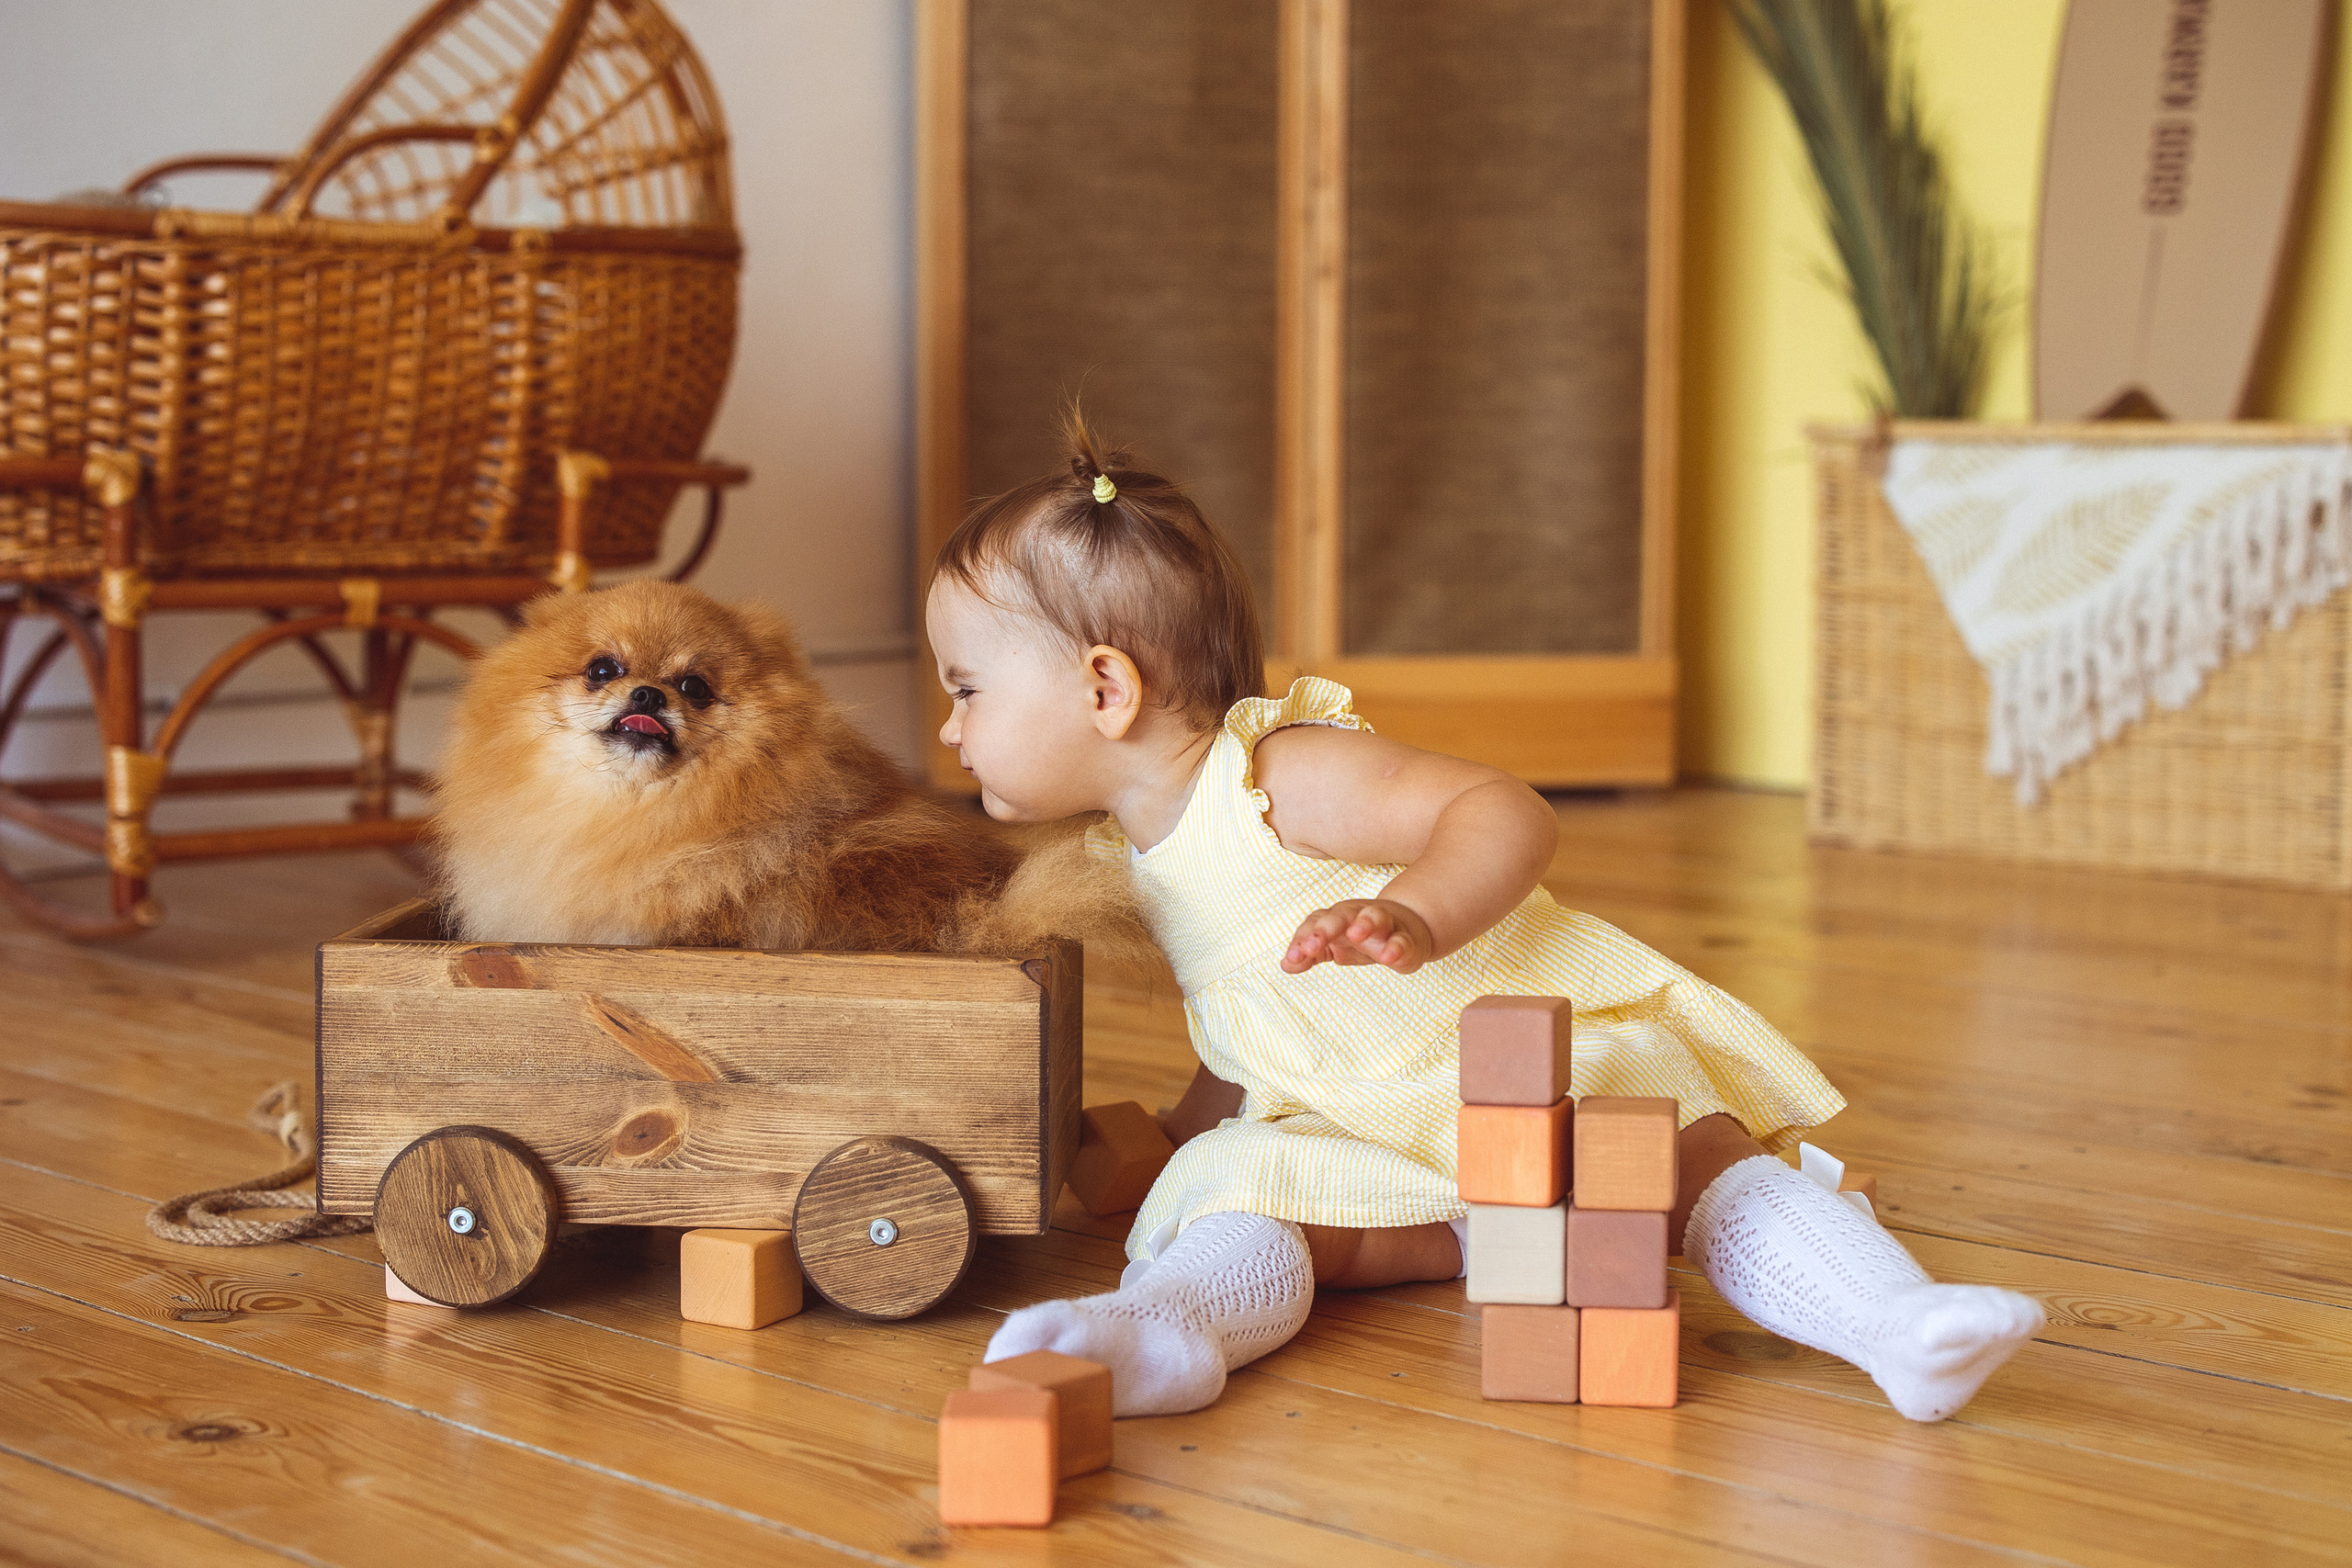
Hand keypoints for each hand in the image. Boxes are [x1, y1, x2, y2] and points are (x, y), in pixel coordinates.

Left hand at [1281, 899, 1433, 974]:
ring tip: (1355, 934)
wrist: (1406, 929)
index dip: (1303, 939)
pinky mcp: (1405, 940)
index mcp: (1336, 918)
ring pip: (1375, 917)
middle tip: (1311, 946)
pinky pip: (1402, 941)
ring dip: (1365, 923)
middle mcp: (1358, 915)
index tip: (1292, 958)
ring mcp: (1384, 925)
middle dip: (1325, 928)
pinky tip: (1389, 956)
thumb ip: (1310, 954)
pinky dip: (1396, 946)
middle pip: (1340, 915)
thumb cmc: (1362, 938)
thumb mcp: (1333, 946)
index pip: (1315, 924)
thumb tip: (1286, 965)